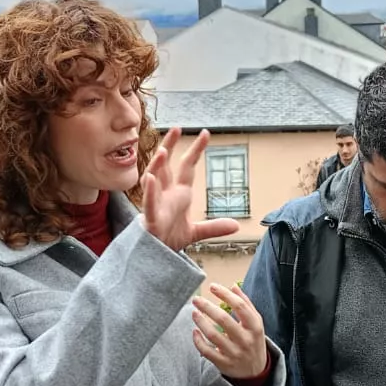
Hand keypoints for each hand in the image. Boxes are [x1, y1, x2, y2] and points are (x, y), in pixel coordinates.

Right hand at [141, 128, 239, 251]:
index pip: (187, 167)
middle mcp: (165, 194)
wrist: (155, 257)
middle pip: (166, 165)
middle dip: (169, 146)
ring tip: (163, 151)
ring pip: (153, 179)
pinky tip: (151, 179)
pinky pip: (149, 203)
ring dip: (157, 165)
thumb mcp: (196, 232)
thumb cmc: (169, 239)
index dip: (195, 150)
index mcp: (178, 194)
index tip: (205, 133)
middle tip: (176, 128)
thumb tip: (236, 225)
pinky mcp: (150, 219)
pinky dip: (150, 192)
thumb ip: (214, 227)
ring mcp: (156, 204)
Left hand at [191, 283, 269, 379]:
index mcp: (255, 327)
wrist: (256, 372)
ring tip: (194, 312)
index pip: (240, 306)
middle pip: (223, 320)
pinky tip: (195, 331)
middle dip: (207, 307)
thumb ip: (246, 304)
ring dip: (201, 322)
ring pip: (213, 335)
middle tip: (196, 299)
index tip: (213, 286)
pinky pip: (207, 351)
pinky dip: (198, 340)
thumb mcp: (256, 323)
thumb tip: (233, 286)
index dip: (225, 294)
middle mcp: (245, 340)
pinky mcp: (223, 364)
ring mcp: (234, 353)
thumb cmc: (253, 341)